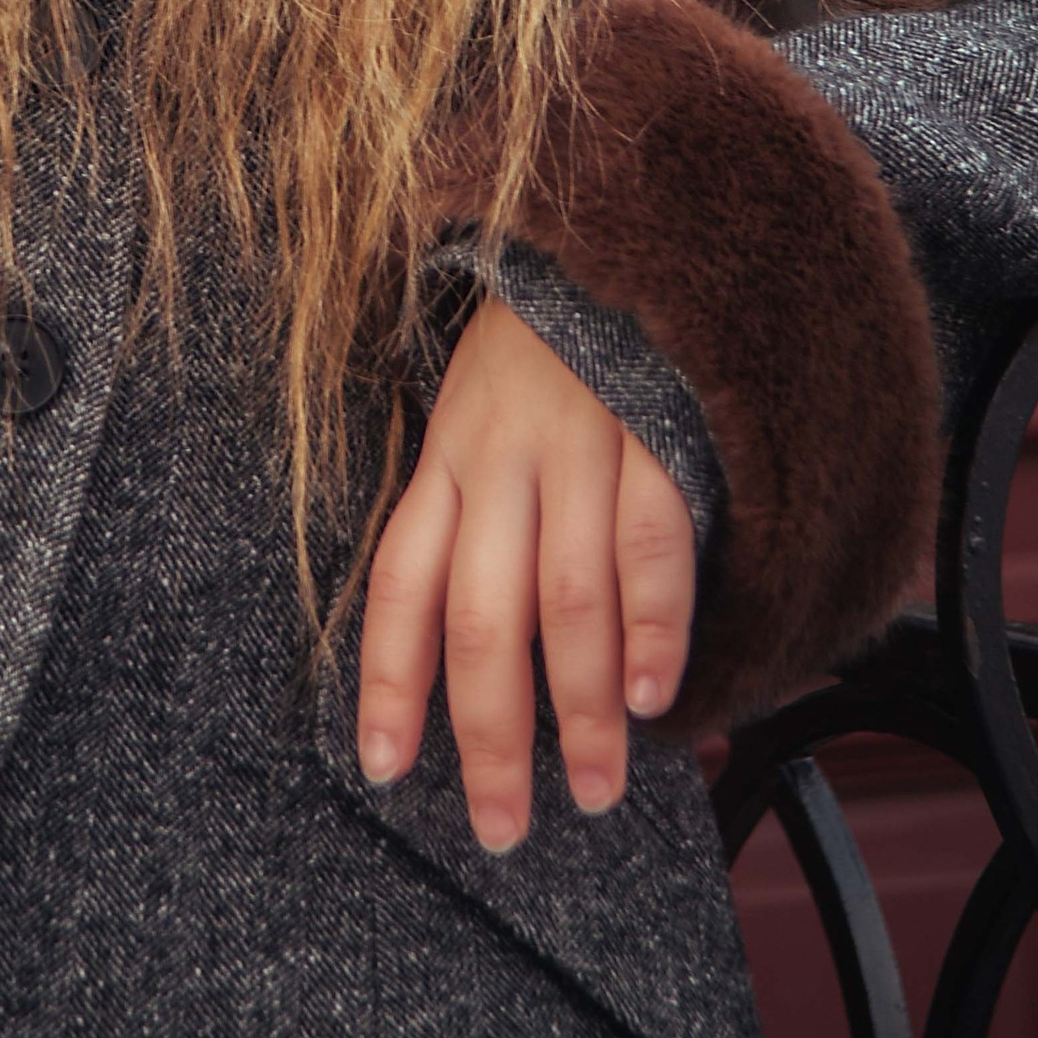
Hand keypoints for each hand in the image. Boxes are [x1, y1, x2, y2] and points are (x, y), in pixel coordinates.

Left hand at [356, 295, 696, 850]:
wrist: (612, 210)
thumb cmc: (546, 338)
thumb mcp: (479, 406)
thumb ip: (473, 505)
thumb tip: (479, 642)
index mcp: (449, 452)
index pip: (400, 581)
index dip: (387, 678)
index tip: (380, 767)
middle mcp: (502, 454)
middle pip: (483, 616)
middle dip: (490, 735)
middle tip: (503, 827)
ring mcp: (581, 441)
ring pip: (568, 598)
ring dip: (582, 710)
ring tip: (593, 790)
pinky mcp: (657, 424)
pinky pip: (653, 540)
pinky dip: (653, 625)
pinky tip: (653, 695)